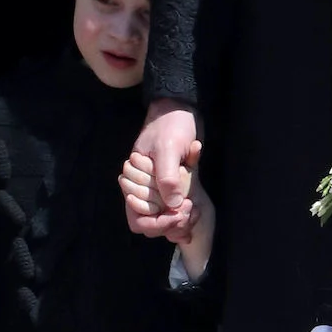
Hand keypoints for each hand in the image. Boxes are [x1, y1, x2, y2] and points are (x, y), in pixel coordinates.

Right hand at [125, 102, 198, 236]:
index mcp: (135, 181)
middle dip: (171, 223)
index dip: (157, 223)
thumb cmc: (171, 124)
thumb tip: (172, 205)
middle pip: (153, 223)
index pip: (139, 219)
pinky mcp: (173, 185)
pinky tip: (196, 206)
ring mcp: (159, 188)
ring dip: (180, 219)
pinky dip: (186, 211)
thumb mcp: (168, 148)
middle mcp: (145, 189)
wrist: (182, 108)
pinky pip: (176, 207)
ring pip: (165, 218)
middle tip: (190, 210)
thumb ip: (167, 176)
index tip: (178, 213)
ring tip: (194, 209)